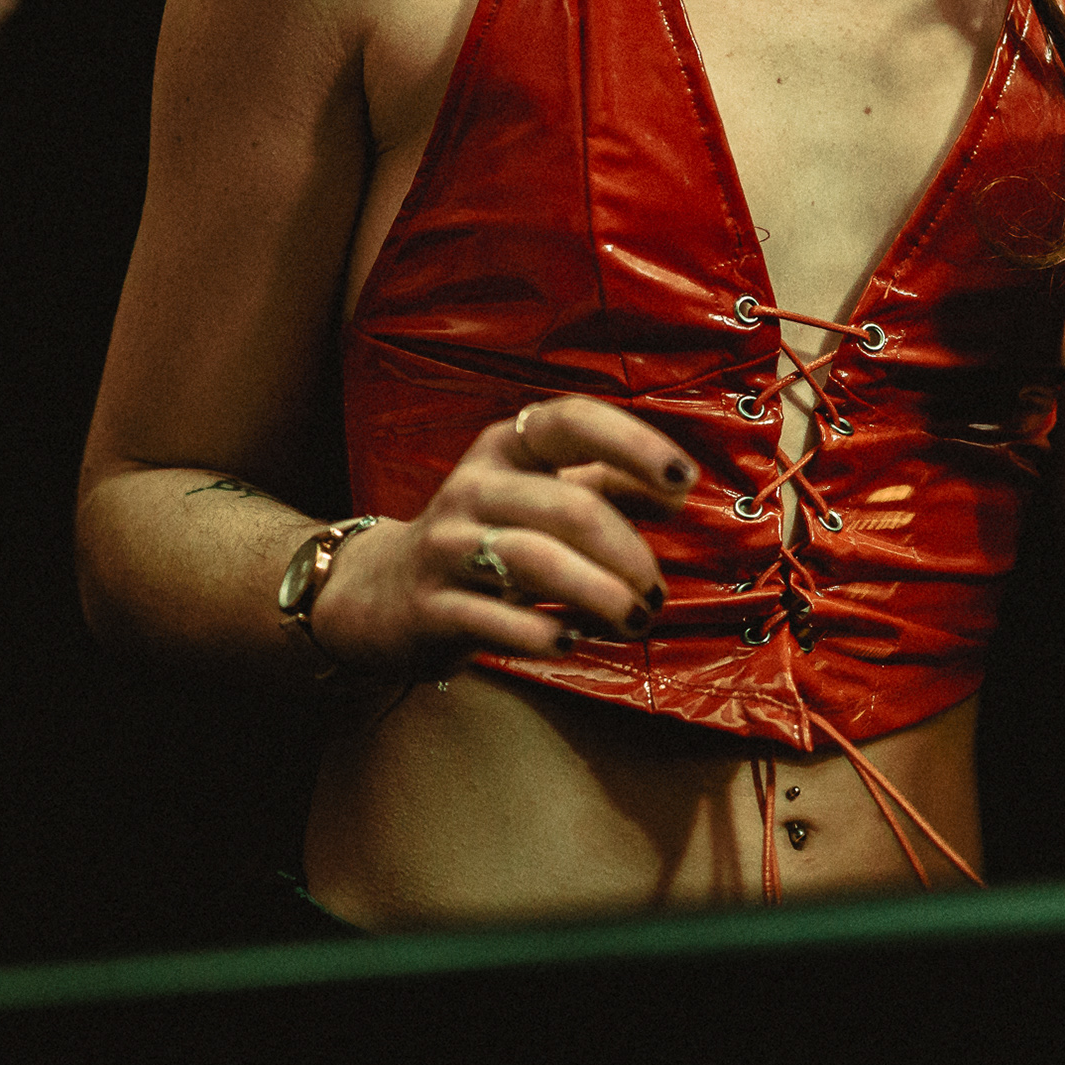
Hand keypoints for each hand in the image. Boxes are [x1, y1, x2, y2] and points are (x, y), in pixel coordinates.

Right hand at [315, 397, 696, 677]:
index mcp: (506, 448)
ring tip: (632, 621)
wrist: (380, 593)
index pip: (571, 422)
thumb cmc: (485, 538)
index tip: (684, 480)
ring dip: (599, 596)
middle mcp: (473, 486)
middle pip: (569, 509)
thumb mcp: (539, 497)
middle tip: (654, 595)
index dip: (633, 444)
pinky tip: (570, 641)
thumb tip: (677, 487)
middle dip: (628, 555)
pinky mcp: (430, 606)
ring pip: (535, 561)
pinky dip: (541, 633)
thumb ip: (607, 485)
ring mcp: (446, 546)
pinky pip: (492, 619)